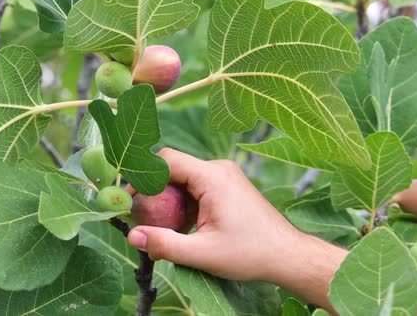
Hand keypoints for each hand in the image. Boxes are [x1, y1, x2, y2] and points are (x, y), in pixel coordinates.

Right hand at [126, 148, 301, 281]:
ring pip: (183, 179)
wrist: (288, 255)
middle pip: (173, 168)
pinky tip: (179, 228)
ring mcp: (224, 177)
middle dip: (152, 190)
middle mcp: (218, 169)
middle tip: (138, 215)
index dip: (141, 176)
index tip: (128, 198)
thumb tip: (132, 236)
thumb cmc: (250, 253)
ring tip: (157, 227)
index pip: (166, 161)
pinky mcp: (227, 187)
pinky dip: (182, 204)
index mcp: (212, 177)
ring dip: (167, 200)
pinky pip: (195, 188)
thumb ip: (164, 244)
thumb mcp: (202, 253)